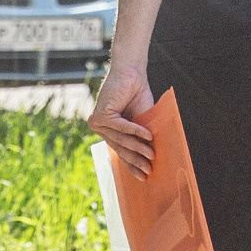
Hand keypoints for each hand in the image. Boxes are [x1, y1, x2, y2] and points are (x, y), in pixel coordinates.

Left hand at [89, 63, 157, 177]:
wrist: (131, 73)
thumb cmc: (137, 95)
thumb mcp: (141, 122)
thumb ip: (141, 138)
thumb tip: (152, 160)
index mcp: (107, 131)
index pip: (120, 152)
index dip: (132, 165)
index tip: (144, 177)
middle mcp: (99, 128)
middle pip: (120, 149)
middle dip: (136, 160)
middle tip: (149, 170)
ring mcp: (97, 123)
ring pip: (121, 140)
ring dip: (138, 148)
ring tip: (153, 155)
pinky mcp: (101, 116)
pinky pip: (121, 128)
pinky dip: (136, 131)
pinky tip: (148, 136)